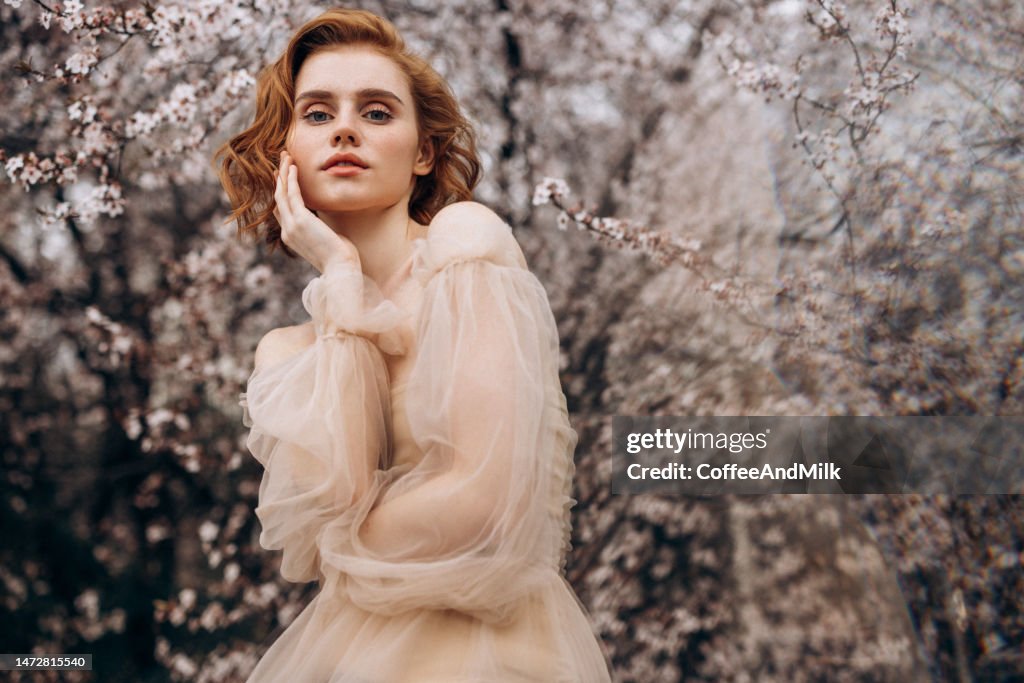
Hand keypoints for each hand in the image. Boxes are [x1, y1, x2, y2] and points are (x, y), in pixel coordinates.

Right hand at [274, 150, 359, 273]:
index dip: (280, 192)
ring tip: (286, 156)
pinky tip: (293, 167)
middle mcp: (287, 231)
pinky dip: (292, 179)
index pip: (280, 210)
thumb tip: (326, 225)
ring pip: (282, 193)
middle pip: (278, 198)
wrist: (340, 269)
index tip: (281, 178)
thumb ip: (321, 230)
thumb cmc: (339, 258)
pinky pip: (292, 194)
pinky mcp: (301, 220)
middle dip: (279, 178)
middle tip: (281, 161)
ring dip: (283, 173)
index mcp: (292, 237)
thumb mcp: (325, 241)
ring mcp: (292, 226)